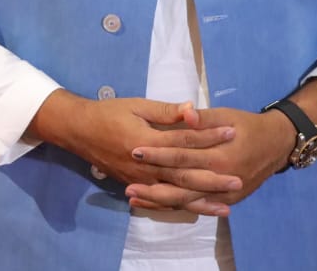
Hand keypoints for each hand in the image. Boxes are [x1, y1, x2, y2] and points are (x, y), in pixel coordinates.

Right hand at [28, 91, 239, 190]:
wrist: (79, 131)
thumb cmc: (109, 113)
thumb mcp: (136, 105)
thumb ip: (166, 111)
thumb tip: (192, 109)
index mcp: (146, 141)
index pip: (184, 140)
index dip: (208, 136)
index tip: (231, 133)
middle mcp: (145, 166)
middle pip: (183, 176)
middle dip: (212, 179)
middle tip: (237, 180)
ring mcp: (140, 179)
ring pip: (174, 195)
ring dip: (200, 201)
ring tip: (225, 206)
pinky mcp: (136, 186)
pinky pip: (161, 201)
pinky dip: (180, 207)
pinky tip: (196, 210)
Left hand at [124, 106, 293, 214]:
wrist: (276, 144)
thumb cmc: (247, 126)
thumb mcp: (227, 116)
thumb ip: (204, 118)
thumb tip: (185, 112)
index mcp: (220, 155)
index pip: (182, 155)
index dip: (158, 153)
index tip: (135, 151)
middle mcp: (221, 179)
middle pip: (181, 185)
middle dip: (153, 187)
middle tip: (127, 187)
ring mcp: (224, 194)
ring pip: (186, 201)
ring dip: (160, 202)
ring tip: (134, 200)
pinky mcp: (225, 200)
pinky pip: (196, 206)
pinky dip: (175, 207)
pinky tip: (156, 206)